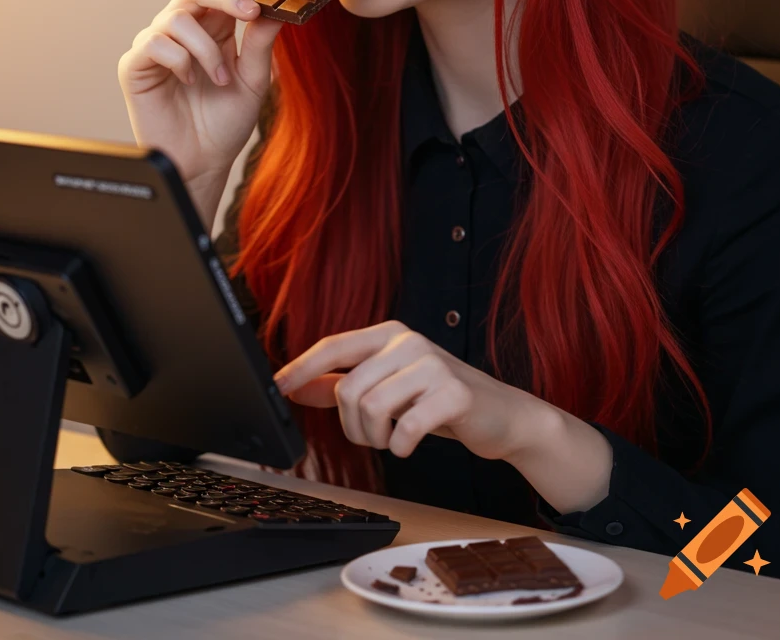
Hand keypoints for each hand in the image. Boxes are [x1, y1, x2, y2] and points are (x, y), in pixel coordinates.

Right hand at [117, 0, 284, 189]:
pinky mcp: (136, 64)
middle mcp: (186, 29)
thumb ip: (260, 43)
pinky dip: (178, 60)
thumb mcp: (253, 81)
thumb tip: (278, 6)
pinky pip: (154, 42)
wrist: (201, 164)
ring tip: (220, 80)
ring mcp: (158, 44)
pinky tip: (188, 81)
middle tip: (251, 11)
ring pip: (178, 17)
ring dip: (207, 49)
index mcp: (216, 26)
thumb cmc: (225, 123)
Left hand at [273, 320, 547, 460]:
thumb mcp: (388, 387)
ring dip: (375, 437)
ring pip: (371, 407)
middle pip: (348, 388)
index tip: (277, 387)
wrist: (502, 414)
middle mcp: (408, 341)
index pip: (334, 346)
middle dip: (351, 425)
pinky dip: (401, 446)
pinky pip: (406, 427)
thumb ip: (342, 383)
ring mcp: (433, 364)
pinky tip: (409, 444)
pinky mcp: (454, 393)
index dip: (302, 366)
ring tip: (391, 438)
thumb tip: (296, 386)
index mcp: (389, 334)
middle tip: (371, 436)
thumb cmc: (438, 399)